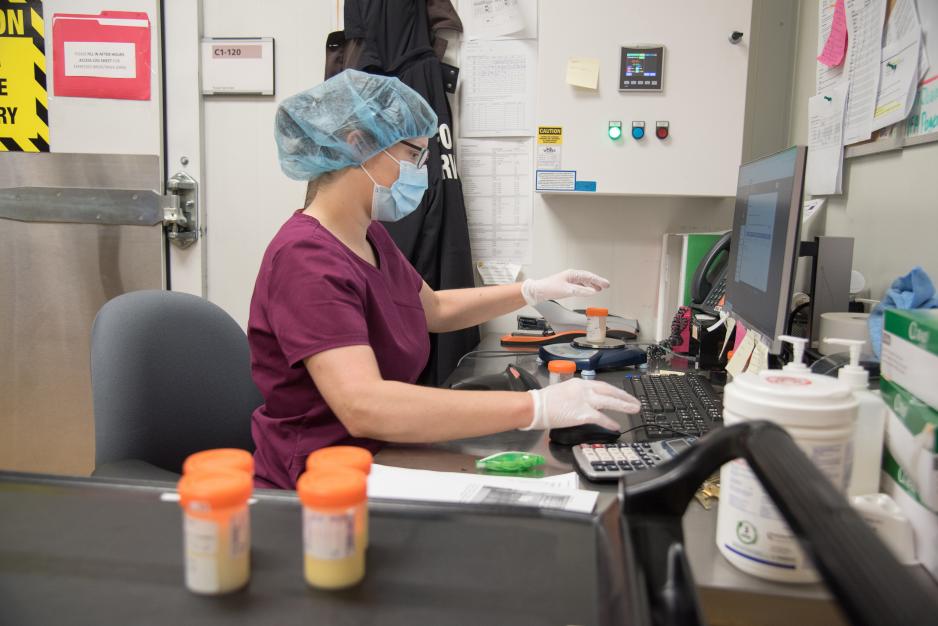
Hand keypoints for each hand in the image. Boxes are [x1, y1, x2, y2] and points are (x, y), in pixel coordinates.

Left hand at [521, 269, 609, 305]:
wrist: (538, 291)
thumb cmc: (549, 288)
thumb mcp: (567, 290)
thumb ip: (580, 291)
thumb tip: (592, 292)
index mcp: (572, 274)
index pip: (589, 276)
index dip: (599, 280)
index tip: (606, 284)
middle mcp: (571, 275)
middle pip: (587, 278)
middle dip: (597, 282)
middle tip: (606, 286)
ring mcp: (568, 280)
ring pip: (584, 281)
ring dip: (592, 285)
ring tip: (599, 289)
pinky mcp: (566, 285)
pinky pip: (579, 285)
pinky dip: (585, 288)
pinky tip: (587, 291)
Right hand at [522, 378, 640, 430]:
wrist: (535, 407)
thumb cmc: (543, 401)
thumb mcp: (562, 391)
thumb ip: (576, 395)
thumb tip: (584, 403)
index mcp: (579, 383)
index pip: (602, 386)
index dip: (614, 391)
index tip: (622, 395)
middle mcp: (584, 389)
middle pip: (610, 391)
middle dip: (624, 397)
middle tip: (635, 402)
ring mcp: (584, 401)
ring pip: (609, 402)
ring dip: (623, 406)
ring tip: (634, 409)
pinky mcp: (582, 413)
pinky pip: (601, 418)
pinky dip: (610, 422)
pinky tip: (617, 426)